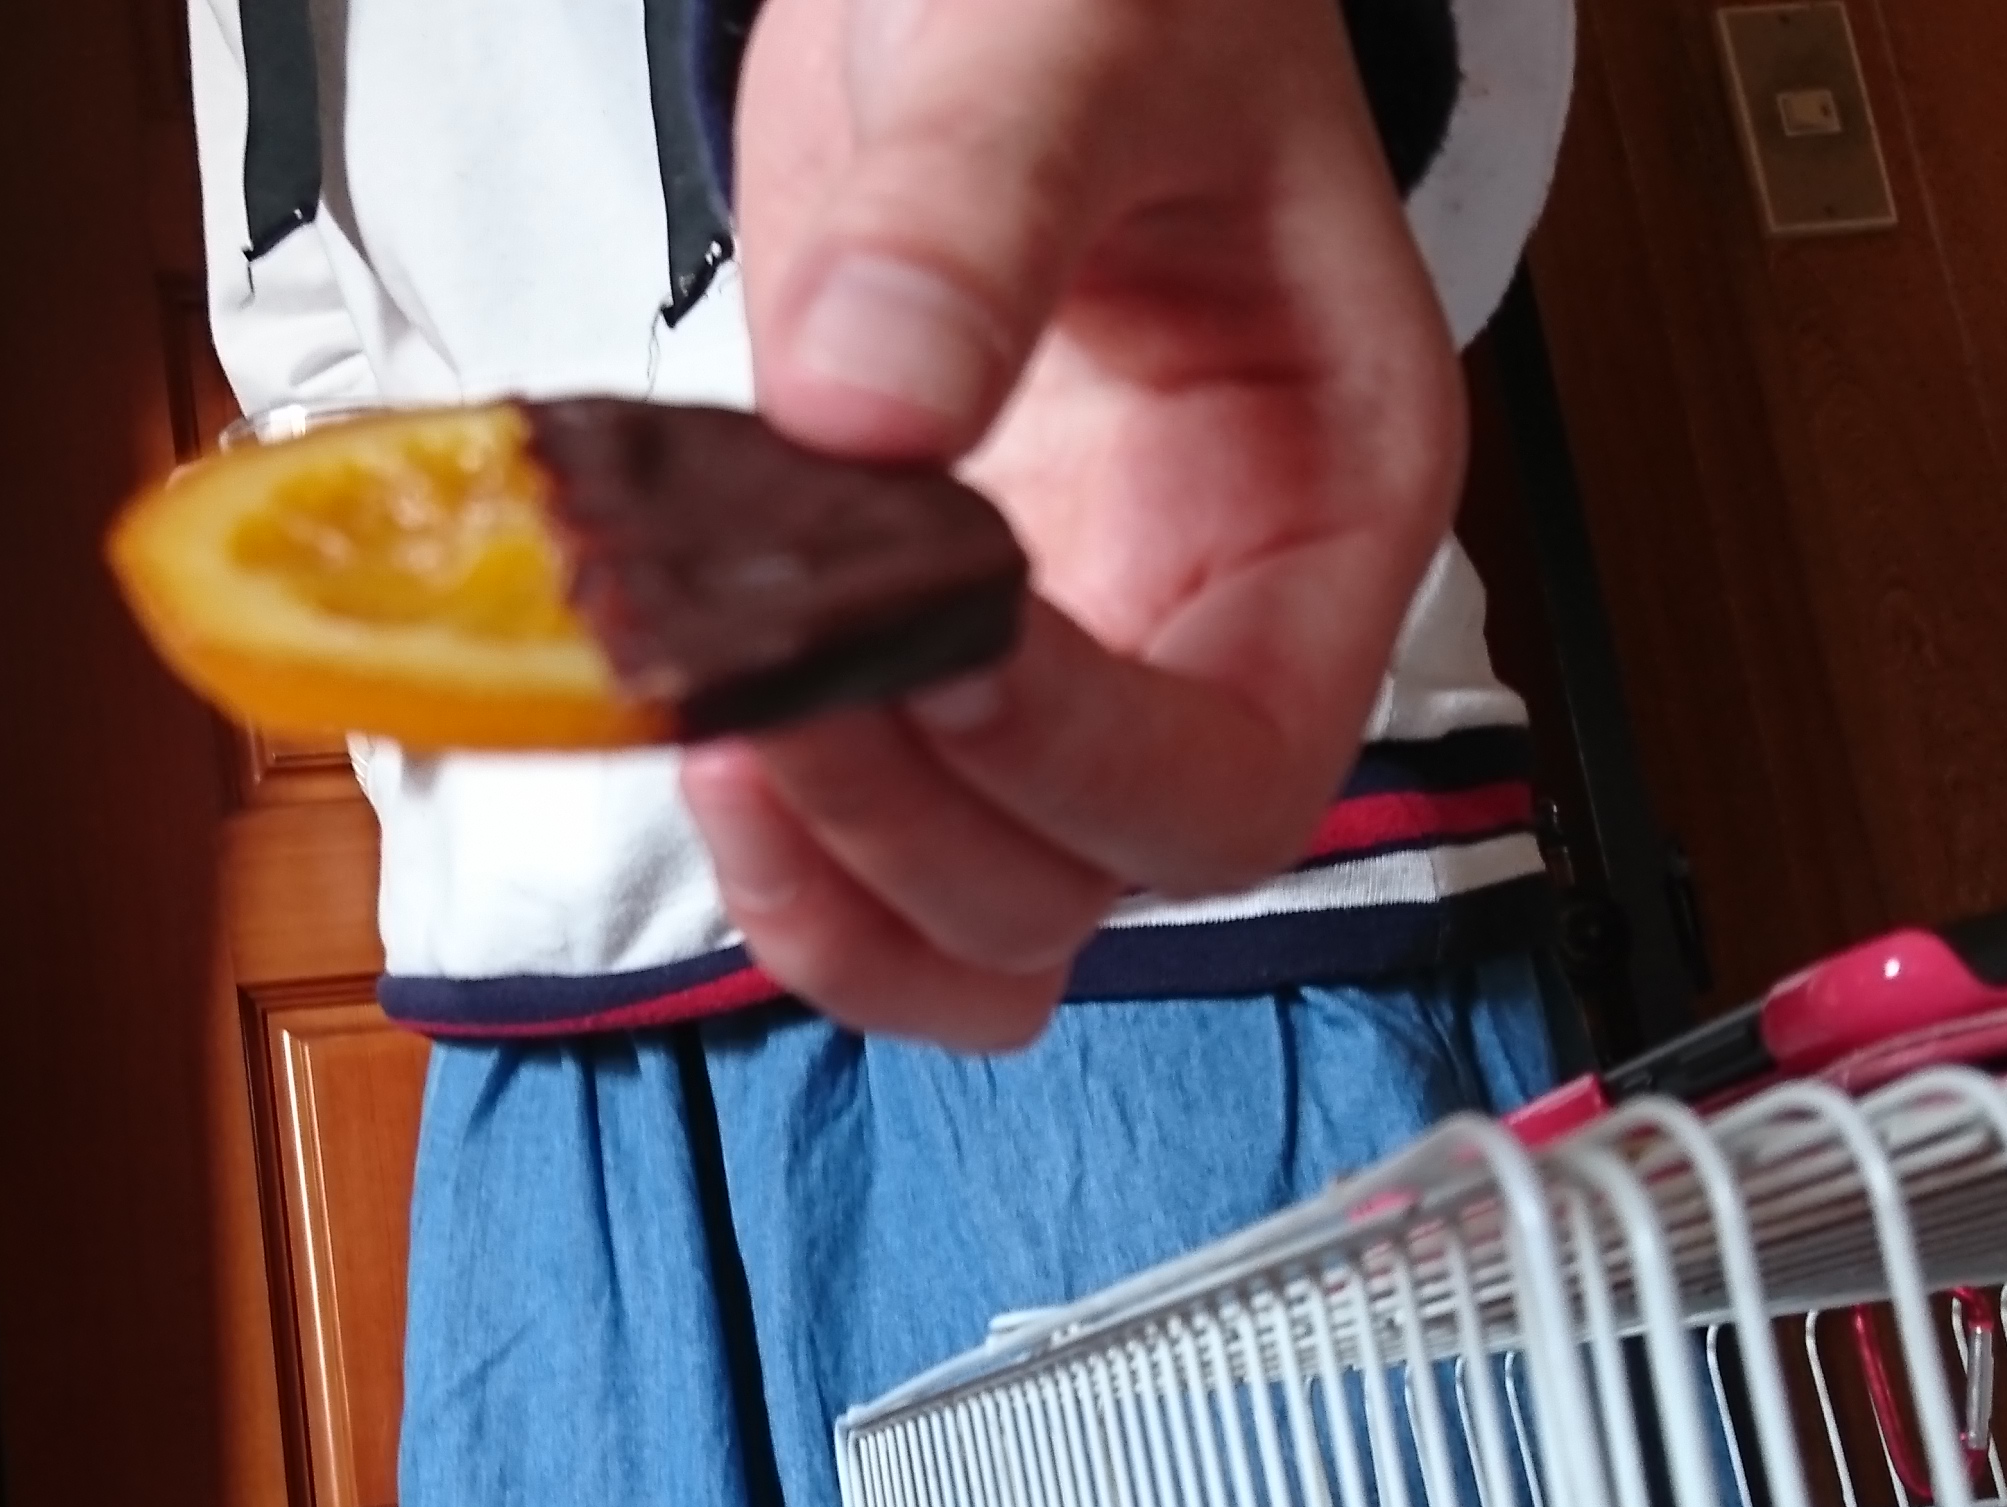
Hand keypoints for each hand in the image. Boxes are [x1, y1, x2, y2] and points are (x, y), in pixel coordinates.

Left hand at [702, 0, 1466, 1048]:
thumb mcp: (1068, 30)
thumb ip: (980, 201)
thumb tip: (872, 400)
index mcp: (1322, 499)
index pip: (1234, 771)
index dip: (1073, 767)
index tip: (922, 656)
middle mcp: (1202, 615)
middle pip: (1093, 883)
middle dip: (911, 832)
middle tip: (756, 692)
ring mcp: (1057, 652)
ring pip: (975, 917)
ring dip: (831, 887)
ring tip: (708, 729)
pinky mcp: (913, 641)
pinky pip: (859, 826)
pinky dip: (766, 833)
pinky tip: (684, 705)